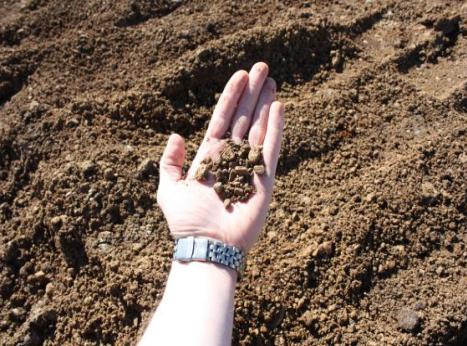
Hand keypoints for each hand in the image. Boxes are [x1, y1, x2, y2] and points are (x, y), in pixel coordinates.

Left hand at [157, 62, 283, 251]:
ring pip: (259, 128)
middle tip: (262, 68)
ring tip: (272, 81)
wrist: (207, 246)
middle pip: (244, 118)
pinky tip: (278, 107)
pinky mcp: (265, 179)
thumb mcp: (168, 189)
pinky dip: (276, 128)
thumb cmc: (186, 222)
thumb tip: (176, 135)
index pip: (222, 119)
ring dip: (265, 104)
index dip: (231, 97)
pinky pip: (271, 148)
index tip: (240, 75)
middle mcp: (232, 158)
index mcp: (210, 157)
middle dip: (252, 93)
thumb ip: (170, 162)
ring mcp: (249, 167)